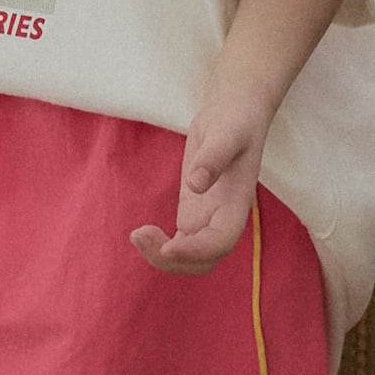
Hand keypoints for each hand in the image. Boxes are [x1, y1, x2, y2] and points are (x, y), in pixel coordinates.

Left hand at [130, 93, 269, 274]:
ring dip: (163, 257)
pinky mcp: (193, 212)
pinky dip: (159, 247)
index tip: (169, 245)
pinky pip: (178, 244)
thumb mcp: (225, 132)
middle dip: (173, 260)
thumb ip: (213, 157)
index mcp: (237, 204)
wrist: (234, 113)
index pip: (222, 242)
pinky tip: (141, 232)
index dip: (197, 251)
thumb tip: (195, 185)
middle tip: (140, 235)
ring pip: (189, 258)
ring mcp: (208, 218)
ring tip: (137, 234)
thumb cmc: (235, 120)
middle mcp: (223, 218)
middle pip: (204, 261)